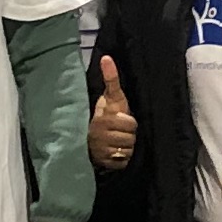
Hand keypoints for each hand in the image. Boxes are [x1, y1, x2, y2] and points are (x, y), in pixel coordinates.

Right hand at [87, 52, 137, 169]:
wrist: (90, 137)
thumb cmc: (107, 114)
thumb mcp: (111, 97)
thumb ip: (111, 78)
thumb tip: (106, 57)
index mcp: (103, 119)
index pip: (130, 123)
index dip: (129, 121)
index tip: (121, 119)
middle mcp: (99, 136)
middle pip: (131, 137)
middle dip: (129, 134)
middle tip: (120, 130)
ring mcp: (101, 151)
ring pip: (128, 149)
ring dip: (126, 146)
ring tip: (118, 140)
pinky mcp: (103, 163)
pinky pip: (123, 161)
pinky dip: (122, 158)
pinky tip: (116, 151)